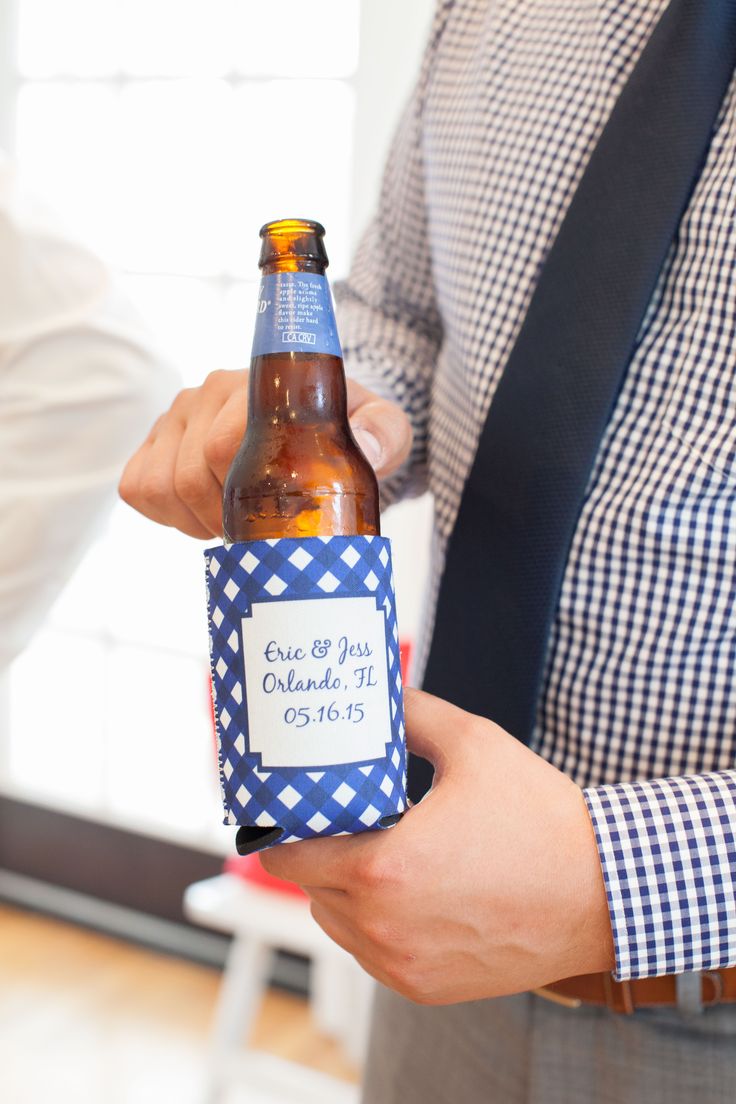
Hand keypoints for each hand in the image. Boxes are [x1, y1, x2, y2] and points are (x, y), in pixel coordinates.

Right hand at [118, 369, 411, 537]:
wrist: (320, 427)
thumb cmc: (345, 433)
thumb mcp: (381, 430)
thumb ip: (383, 434)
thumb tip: (366, 448)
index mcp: (255, 386)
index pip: (221, 446)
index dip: (240, 497)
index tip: (272, 516)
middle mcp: (207, 393)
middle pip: (187, 475)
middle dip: (221, 516)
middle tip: (255, 526)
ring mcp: (175, 416)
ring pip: (158, 486)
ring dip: (193, 519)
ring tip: (232, 519)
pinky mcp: (153, 442)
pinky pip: (136, 489)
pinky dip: (167, 516)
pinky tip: (203, 514)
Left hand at [261, 688, 614, 1005]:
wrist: (604, 895)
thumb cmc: (541, 822)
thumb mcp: (475, 745)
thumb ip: (416, 714)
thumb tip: (383, 697)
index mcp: (384, 869)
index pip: (288, 857)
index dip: (283, 827)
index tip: (297, 804)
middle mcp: (383, 927)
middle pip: (308, 888)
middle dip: (318, 850)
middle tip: (343, 817)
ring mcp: (403, 964)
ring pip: (336, 922)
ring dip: (343, 888)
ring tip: (381, 850)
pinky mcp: (425, 988)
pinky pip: (371, 952)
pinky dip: (375, 922)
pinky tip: (409, 889)